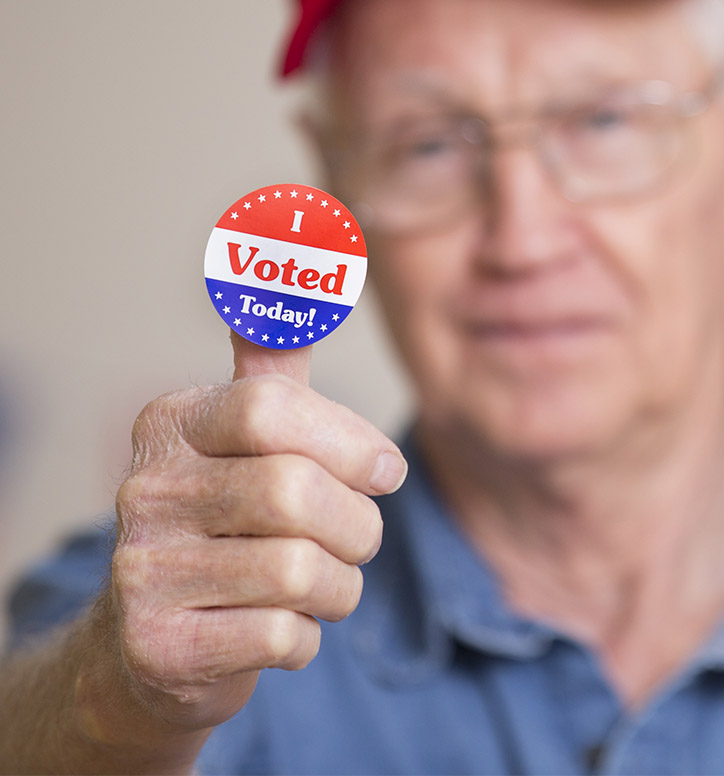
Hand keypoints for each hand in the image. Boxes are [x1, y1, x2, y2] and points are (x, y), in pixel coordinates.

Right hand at [86, 333, 405, 739]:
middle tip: (359, 538)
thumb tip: (300, 270)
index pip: (273, 408)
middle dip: (357, 525)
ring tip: (321, 584)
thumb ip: (277, 366)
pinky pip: (284, 636)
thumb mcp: (247, 438)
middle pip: (295, 493)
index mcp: (172, 422)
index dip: (350, 441)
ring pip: (299, 571)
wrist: (152, 642)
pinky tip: (281, 626)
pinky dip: (307, 636)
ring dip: (339, 586)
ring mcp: (142, 570)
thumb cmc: (228, 518)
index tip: (387, 470)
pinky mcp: (160, 646)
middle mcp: (144, 487)